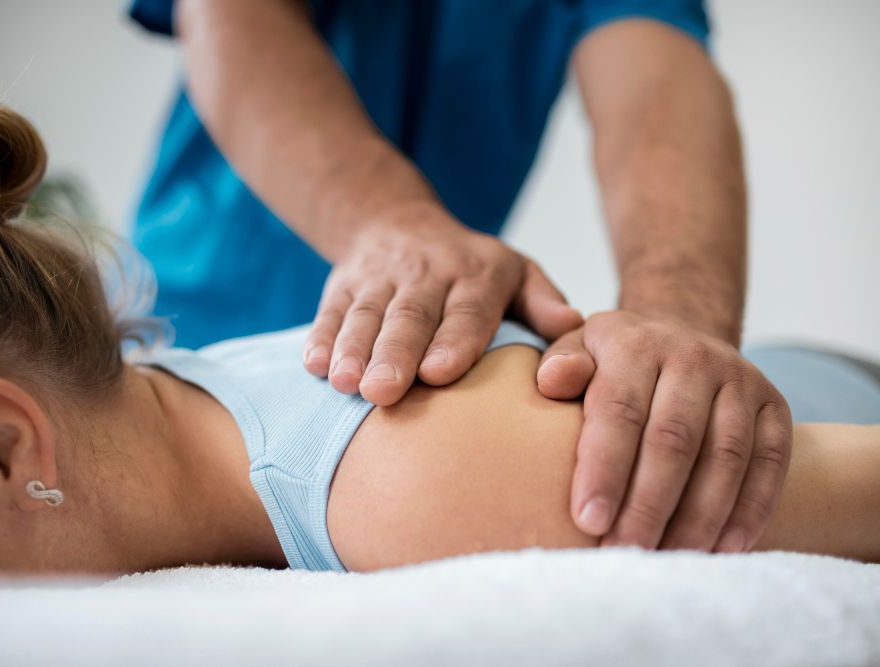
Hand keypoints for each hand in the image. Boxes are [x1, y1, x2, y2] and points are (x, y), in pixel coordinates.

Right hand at [303, 211, 582, 404]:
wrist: (396, 222)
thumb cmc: (470, 269)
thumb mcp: (515, 273)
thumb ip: (543, 302)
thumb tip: (574, 327)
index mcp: (476, 274)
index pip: (467, 308)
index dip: (453, 339)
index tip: (440, 373)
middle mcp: (427, 271)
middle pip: (410, 315)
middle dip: (395, 353)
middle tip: (384, 392)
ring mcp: (379, 276)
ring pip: (366, 313)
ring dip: (353, 349)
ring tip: (346, 383)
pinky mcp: (342, 283)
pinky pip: (330, 309)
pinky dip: (321, 336)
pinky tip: (315, 365)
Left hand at [537, 310, 792, 552]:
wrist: (678, 337)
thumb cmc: (612, 362)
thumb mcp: (578, 351)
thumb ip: (561, 366)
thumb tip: (551, 382)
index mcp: (637, 344)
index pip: (619, 411)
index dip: (604, 469)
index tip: (588, 520)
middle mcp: (694, 357)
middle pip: (673, 440)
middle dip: (648, 504)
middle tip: (625, 552)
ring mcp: (741, 380)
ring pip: (725, 457)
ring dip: (698, 517)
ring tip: (670, 559)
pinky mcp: (775, 406)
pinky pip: (771, 463)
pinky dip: (751, 510)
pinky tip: (724, 549)